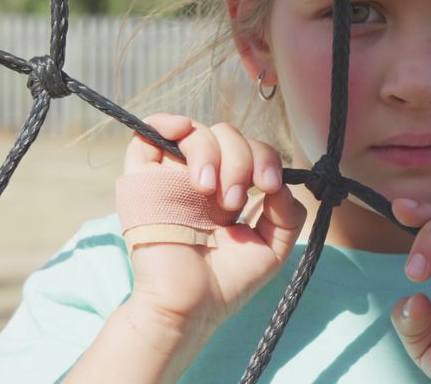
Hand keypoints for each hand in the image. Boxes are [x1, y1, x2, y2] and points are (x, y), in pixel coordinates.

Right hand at [120, 113, 306, 330]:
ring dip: (211, 154)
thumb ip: (287, 214)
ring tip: (209, 192)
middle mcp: (204, 178)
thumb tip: (280, 183)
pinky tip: (181, 133)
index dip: (265, 158)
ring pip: (195, 132)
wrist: (188, 307)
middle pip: (227, 135)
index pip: (252, 151)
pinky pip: (147, 135)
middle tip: (234, 200)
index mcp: (232, 189)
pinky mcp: (143, 181)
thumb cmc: (226, 283)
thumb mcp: (272, 248)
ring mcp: (173, 177)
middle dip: (241, 160)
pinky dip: (167, 123)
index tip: (269, 185)